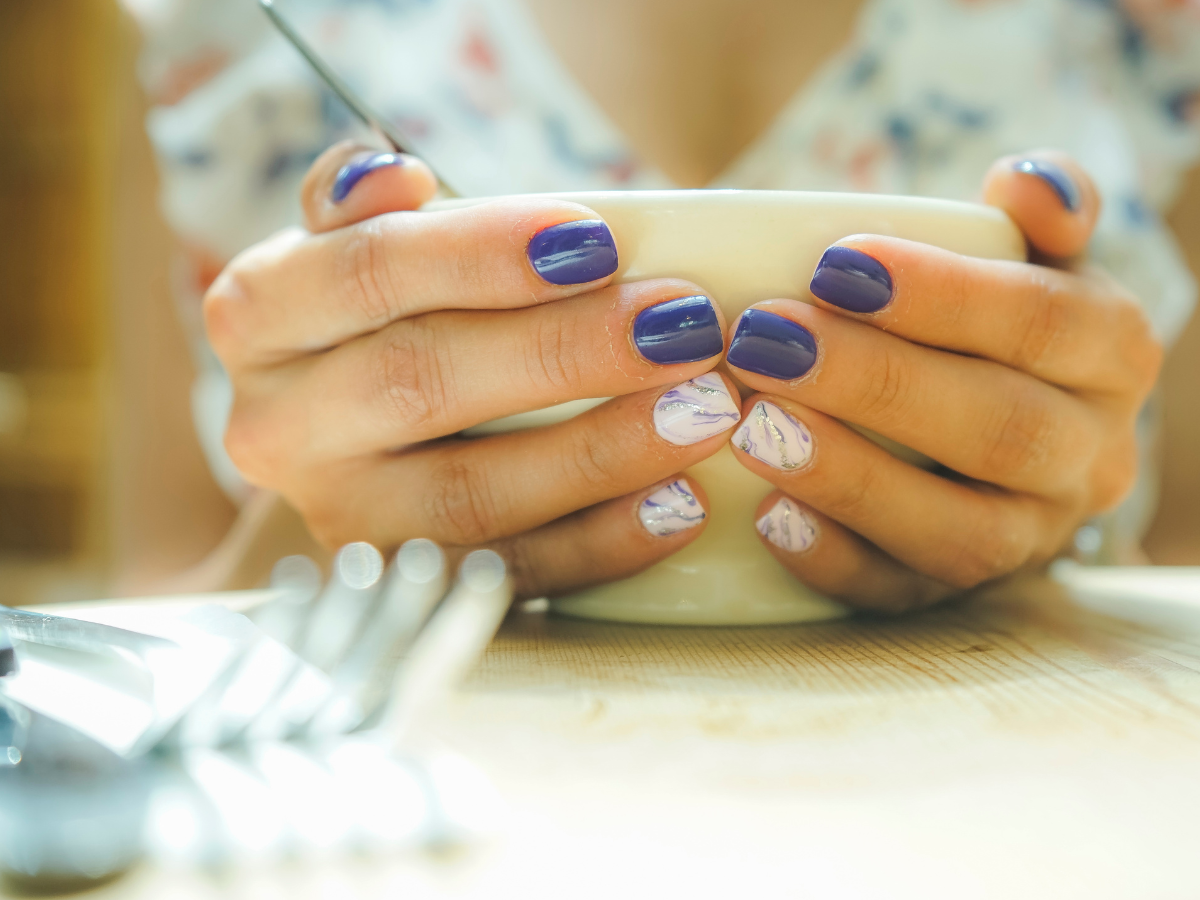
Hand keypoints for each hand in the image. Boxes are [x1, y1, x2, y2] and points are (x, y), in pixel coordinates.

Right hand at [205, 143, 743, 595]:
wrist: (353, 444)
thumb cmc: (387, 319)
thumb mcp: (359, 247)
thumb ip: (370, 210)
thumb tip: (390, 173)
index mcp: (259, 315)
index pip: (368, 271)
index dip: (484, 254)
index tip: (599, 241)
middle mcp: (274, 427)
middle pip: (422, 382)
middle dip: (566, 351)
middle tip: (684, 324)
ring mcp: (338, 520)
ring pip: (470, 495)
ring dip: (602, 451)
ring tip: (705, 409)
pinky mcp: (405, 585)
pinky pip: (508, 574)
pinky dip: (602, 543)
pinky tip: (680, 504)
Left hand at [725, 151, 1162, 610]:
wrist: (997, 428)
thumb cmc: (993, 325)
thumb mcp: (1033, 259)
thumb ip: (1041, 213)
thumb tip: (1027, 181)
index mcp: (1111, 357)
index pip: (1042, 323)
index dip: (942, 295)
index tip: (835, 264)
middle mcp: (1089, 460)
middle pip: (999, 429)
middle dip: (875, 383)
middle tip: (763, 339)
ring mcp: (1027, 539)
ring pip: (960, 532)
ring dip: (851, 480)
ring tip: (753, 426)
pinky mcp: (957, 595)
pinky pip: (904, 596)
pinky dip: (834, 561)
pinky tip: (767, 515)